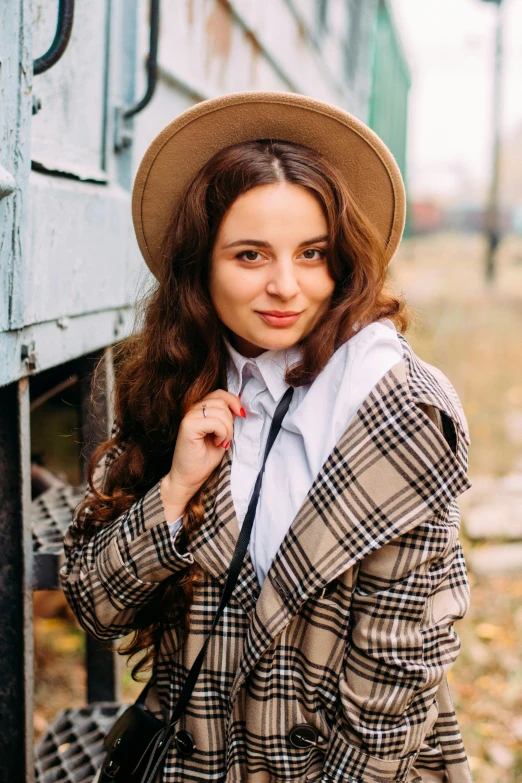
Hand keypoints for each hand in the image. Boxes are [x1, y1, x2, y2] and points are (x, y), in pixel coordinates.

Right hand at [160, 390, 243, 518]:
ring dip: (227, 429)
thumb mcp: (221, 434)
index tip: (241, 415)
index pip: (219, 393)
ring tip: (221, 442)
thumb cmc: (204, 459)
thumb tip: (239, 407)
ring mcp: (188, 417)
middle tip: (226, 438)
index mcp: (198, 409)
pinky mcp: (188, 426)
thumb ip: (226, 419)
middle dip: (230, 421)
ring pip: (220, 411)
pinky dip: (222, 433)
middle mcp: (191, 410)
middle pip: (221, 401)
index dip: (233, 401)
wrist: (189, 478)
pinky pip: (215, 422)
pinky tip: (217, 443)